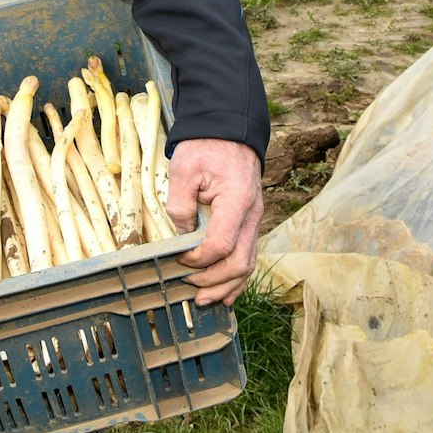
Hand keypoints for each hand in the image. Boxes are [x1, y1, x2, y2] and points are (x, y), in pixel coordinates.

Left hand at [166, 137, 263, 305]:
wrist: (228, 132)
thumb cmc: (206, 148)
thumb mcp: (184, 170)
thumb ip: (180, 206)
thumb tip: (182, 237)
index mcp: (237, 201)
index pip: (221, 245)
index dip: (198, 259)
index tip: (178, 259)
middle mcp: (252, 215)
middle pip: (239, 263)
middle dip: (213, 281)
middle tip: (188, 287)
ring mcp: (254, 220)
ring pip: (247, 265)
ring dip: (226, 286)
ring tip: (204, 300)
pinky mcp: (249, 222)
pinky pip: (248, 256)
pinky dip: (236, 278)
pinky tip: (224, 294)